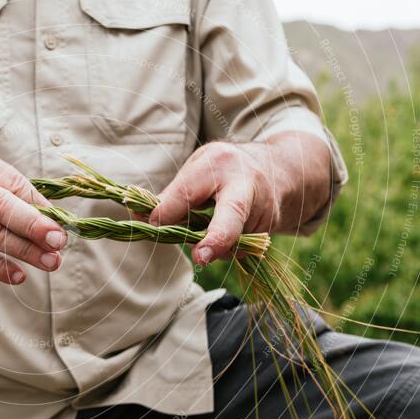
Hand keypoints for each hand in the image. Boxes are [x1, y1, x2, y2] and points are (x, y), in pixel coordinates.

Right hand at [0, 144, 65, 284]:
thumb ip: (3, 183)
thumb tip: (46, 210)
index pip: (13, 183)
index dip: (39, 205)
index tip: (61, 221)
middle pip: (2, 208)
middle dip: (34, 226)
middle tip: (59, 240)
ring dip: (24, 251)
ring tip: (51, 262)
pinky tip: (18, 275)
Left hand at [148, 132, 330, 264]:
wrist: (281, 170)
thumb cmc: (226, 169)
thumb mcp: (198, 170)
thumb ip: (172, 195)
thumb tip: (137, 217)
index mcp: (219, 162)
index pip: (188, 191)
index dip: (167, 211)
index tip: (151, 223)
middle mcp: (244, 183)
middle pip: (233, 213)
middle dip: (217, 237)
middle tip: (201, 256)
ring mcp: (262, 208)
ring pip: (231, 242)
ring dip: (212, 247)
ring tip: (207, 235)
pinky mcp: (270, 228)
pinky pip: (239, 248)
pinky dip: (225, 247)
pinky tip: (226, 234)